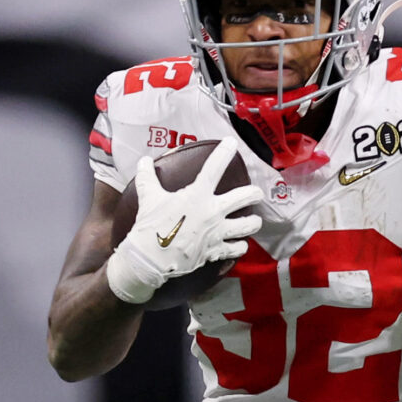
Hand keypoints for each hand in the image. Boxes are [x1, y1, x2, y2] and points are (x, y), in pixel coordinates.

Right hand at [103, 151, 262, 305]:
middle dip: (254, 193)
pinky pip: (236, 249)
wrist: (149, 259)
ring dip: (253, 222)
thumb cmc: (149, 226)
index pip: (214, 167)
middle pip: (245, 197)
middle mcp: (212, 212)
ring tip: (254, 221)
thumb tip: (144, 161)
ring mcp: (216, 233)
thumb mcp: (147, 196)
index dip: (225, 152)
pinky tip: (240, 244)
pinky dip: (239, 246)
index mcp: (197, 195)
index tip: (232, 143)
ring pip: (247, 226)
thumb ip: (147, 176)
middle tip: (257, 193)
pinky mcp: (215, 251)